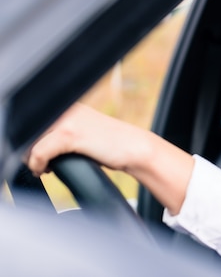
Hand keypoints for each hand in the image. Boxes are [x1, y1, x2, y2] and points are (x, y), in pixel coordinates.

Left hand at [24, 103, 154, 175]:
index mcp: (69, 106)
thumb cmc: (112, 145)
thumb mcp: (86, 132)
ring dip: (31, 159)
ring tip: (44, 168)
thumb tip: (39, 146)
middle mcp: (66, 109)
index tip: (40, 156)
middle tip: (42, 163)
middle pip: (29, 131)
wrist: (134, 148)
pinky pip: (39, 152)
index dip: (32, 141)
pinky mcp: (70, 135)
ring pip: (30, 141)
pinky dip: (37, 165)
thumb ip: (66, 131)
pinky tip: (46, 170)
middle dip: (29, 150)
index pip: (35, 123)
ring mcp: (67, 120)